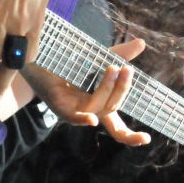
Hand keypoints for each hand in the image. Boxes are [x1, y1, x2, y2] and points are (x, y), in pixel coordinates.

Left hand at [24, 38, 150, 145]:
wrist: (37, 54)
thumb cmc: (67, 60)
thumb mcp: (97, 57)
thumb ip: (119, 53)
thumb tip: (141, 43)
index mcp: (98, 105)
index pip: (116, 127)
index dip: (131, 136)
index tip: (146, 138)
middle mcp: (86, 111)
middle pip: (111, 110)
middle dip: (122, 91)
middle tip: (126, 70)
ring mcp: (72, 109)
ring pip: (97, 108)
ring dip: (107, 89)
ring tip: (112, 68)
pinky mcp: (57, 104)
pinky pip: (71, 116)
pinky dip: (82, 119)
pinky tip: (92, 120)